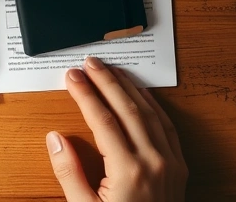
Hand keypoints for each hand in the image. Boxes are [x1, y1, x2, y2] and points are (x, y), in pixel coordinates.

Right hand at [46, 56, 187, 201]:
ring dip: (130, 88)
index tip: (72, 77)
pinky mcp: (179, 170)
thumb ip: (69, 173)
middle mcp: (154, 161)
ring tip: (112, 71)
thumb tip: (56, 138)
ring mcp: (171, 164)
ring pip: (151, 113)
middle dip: (106, 81)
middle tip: (89, 63)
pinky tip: (142, 97)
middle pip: (128, 108)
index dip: (85, 93)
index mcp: (128, 170)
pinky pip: (168, 127)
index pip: (101, 118)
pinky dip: (153, 106)